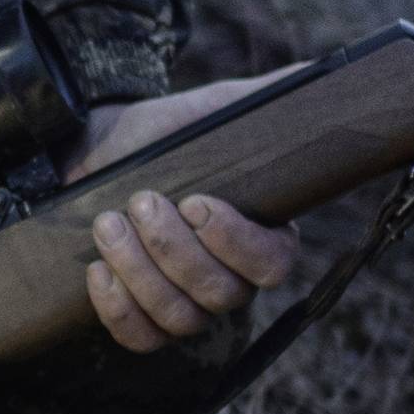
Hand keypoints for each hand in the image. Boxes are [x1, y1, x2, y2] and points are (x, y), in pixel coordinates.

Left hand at [62, 74, 299, 353]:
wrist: (97, 151)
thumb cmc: (163, 134)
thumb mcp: (213, 109)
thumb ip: (268, 98)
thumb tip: (316, 74)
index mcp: (262, 233)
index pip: (273, 265)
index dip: (236, 243)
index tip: (197, 202)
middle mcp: (230, 277)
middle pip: (222, 296)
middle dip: (174, 249)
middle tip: (141, 201)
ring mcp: (186, 302)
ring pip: (180, 319)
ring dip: (139, 271)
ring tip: (107, 222)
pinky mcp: (141, 314)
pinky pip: (141, 338)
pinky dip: (117, 309)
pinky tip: (98, 270)